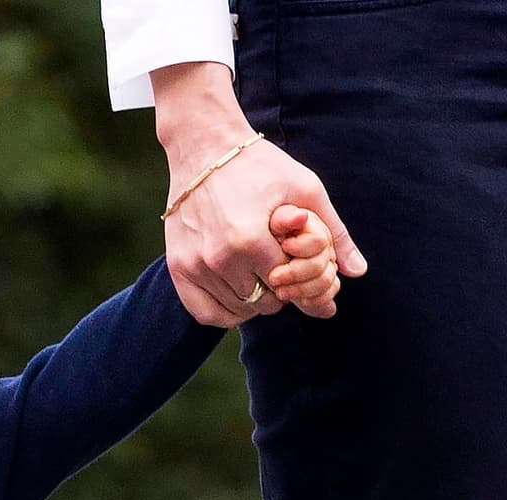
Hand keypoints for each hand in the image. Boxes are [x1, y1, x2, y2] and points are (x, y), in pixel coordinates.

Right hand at [152, 64, 366, 328]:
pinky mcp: (178, 269)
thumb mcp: (305, 189)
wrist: (203, 148)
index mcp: (250, 240)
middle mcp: (219, 259)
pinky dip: (225, 311)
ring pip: (236, 312)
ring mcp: (194, 266)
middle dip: (278, 290)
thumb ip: (334, 233)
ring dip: (253, 301)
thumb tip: (358, 273)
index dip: (299, 277)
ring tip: (258, 274)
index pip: (287, 286)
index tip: (296, 261)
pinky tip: (238, 292)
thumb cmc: (259, 166)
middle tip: (278, 267)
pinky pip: (205, 314)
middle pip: (263, 303)